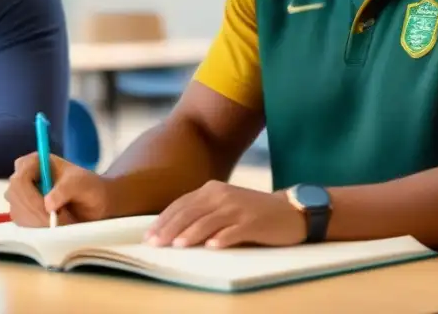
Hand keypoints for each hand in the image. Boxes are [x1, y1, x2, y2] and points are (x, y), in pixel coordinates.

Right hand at [6, 152, 112, 226]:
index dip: (29, 196)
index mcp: (35, 162)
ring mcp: (21, 195)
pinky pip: (22, 222)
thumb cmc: (89, 187)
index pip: (20, 178)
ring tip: (60, 222)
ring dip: (37, 221)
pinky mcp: (24, 211)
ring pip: (17, 211)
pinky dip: (36, 227)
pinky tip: (53, 226)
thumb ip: (65, 189)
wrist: (94, 203)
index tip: (47, 211)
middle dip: (34, 212)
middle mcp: (24, 176)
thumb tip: (47, 204)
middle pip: (14, 195)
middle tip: (55, 222)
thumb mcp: (82, 184)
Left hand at [146, 181, 305, 248]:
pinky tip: (213, 247)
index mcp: (212, 190)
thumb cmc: (250, 212)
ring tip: (178, 246)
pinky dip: (223, 238)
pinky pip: (236, 230)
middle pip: (191, 212)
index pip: (181, 205)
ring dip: (193, 233)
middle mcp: (223, 195)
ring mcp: (239, 208)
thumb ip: (201, 213)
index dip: (163, 221)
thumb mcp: (223, 206)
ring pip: (210, 221)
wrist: (288, 211)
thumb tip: (171, 231)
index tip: (148, 237)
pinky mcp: (254, 221)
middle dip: (170, 229)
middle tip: (156, 244)